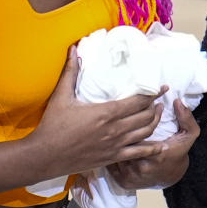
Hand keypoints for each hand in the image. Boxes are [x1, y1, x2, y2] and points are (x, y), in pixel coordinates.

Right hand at [28, 46, 164, 181]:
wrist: (45, 156)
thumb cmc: (53, 125)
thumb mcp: (61, 96)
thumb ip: (70, 72)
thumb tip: (74, 49)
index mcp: (105, 112)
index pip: (137, 101)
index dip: (152, 93)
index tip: (162, 87)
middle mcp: (114, 129)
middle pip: (145, 116)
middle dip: (155, 106)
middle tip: (158, 99)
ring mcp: (115, 145)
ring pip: (145, 133)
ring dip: (155, 122)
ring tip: (158, 114)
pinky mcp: (112, 158)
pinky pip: (137, 154)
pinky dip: (151, 150)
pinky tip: (160, 148)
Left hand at [108, 98, 200, 189]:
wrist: (171, 176)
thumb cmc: (176, 152)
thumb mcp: (188, 135)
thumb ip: (187, 119)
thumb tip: (178, 102)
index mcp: (156, 155)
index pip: (138, 135)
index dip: (132, 124)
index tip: (129, 115)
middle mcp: (142, 168)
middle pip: (123, 146)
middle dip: (118, 134)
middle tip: (114, 123)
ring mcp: (132, 177)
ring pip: (115, 156)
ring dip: (112, 145)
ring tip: (109, 133)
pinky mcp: (124, 182)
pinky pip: (111, 166)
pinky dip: (109, 156)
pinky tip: (109, 147)